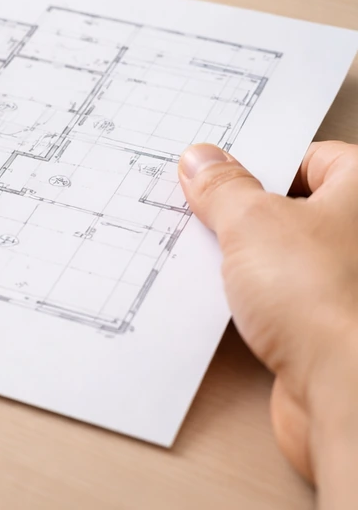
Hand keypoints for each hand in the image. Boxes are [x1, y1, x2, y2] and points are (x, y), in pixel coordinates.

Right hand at [179, 141, 357, 505]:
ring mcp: (351, 283)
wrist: (343, 391)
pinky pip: (285, 295)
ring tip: (215, 258)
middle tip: (208, 210)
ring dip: (249, 258)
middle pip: (299, 207)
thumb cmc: (324, 299)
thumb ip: (223, 187)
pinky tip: (228, 300)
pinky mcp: (334, 324)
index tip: (219, 172)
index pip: (315, 158)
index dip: (263, 163)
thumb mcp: (250, 221)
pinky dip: (256, 296)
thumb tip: (204, 162)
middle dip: (247, 212)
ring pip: (288, 254)